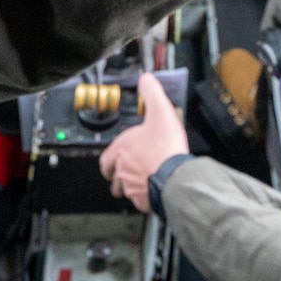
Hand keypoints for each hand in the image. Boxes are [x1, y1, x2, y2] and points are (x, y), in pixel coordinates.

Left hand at [98, 73, 189, 212]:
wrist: (175, 176)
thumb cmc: (165, 148)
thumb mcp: (160, 111)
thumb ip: (152, 93)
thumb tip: (146, 80)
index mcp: (121, 150)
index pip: (105, 159)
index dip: (109, 160)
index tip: (114, 160)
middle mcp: (123, 170)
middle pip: (113, 178)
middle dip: (118, 175)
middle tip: (127, 171)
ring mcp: (132, 187)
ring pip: (125, 190)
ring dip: (130, 186)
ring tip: (141, 180)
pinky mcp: (144, 200)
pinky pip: (141, 201)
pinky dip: (145, 197)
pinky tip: (154, 190)